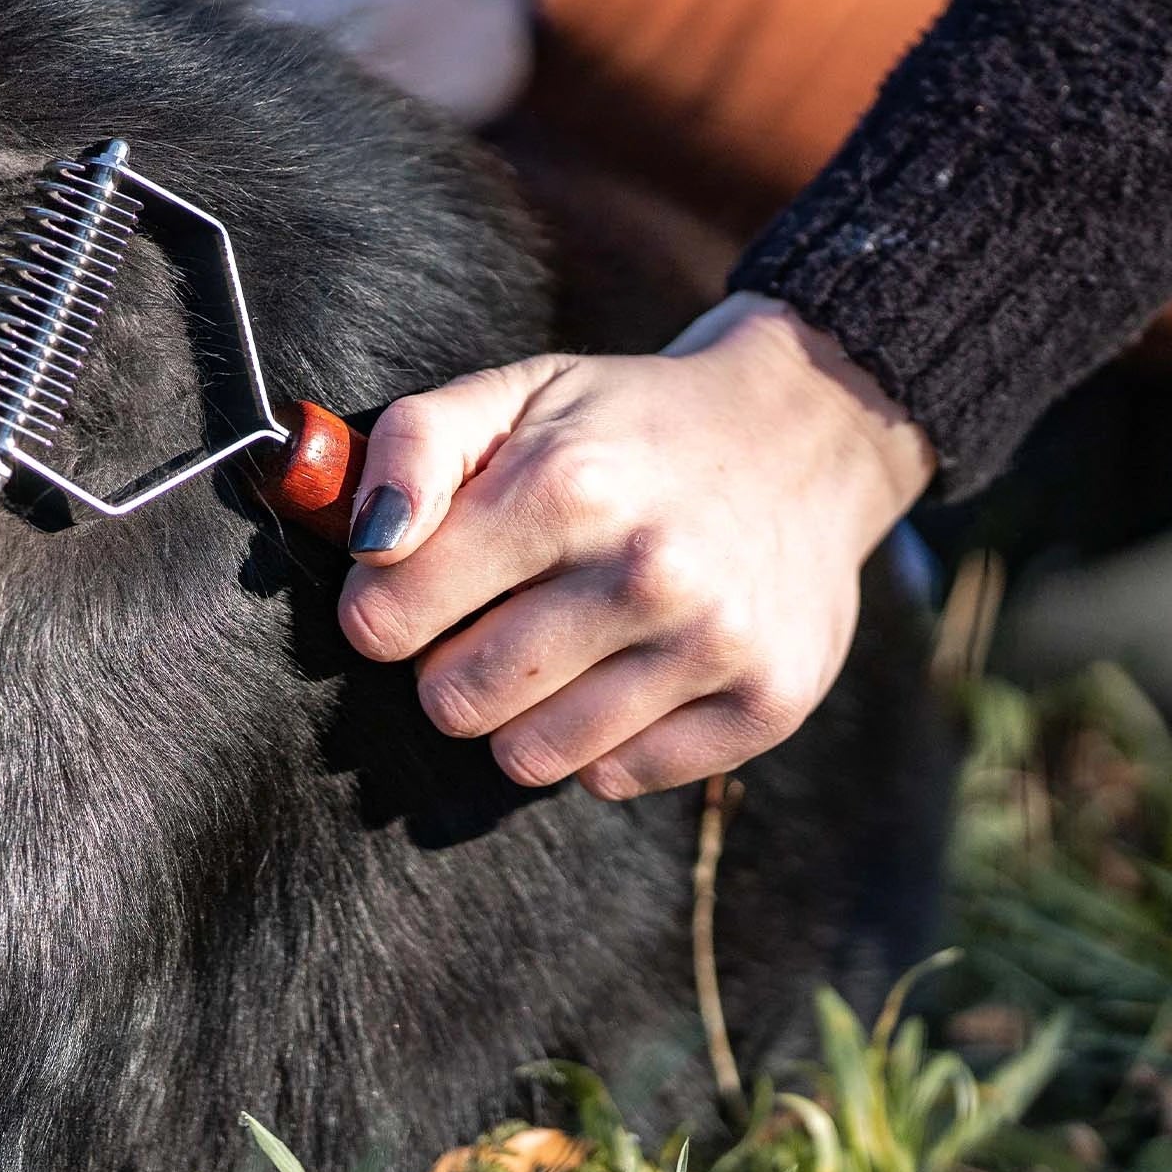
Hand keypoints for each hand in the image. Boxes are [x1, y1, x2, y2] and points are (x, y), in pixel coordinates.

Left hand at [339, 295, 934, 796]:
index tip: (414, 588)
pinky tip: (633, 665)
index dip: (382, 607)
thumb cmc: (629, 423)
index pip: (388, 618)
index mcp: (566, 485)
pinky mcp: (766, 701)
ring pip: (529, 757)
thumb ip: (413, 446)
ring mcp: (713, 644)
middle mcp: (645, 571)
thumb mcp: (515, 392)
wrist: (803, 433)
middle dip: (449, 664)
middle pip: (453, 700)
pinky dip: (606, 738)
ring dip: (523, 710)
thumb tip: (368, 542)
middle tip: (496, 612)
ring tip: (561, 640)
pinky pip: (619, 778)